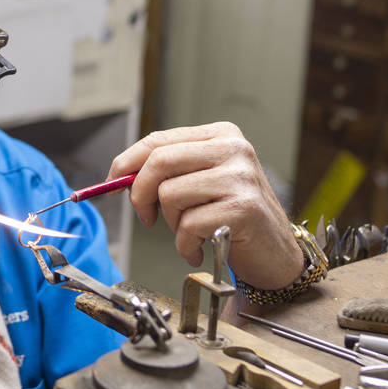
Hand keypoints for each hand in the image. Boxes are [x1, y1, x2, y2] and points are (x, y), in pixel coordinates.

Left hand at [108, 122, 301, 289]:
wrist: (276, 253)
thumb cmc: (232, 218)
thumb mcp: (200, 183)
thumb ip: (166, 173)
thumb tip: (119, 177)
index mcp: (220, 135)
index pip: (158, 140)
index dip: (126, 162)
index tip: (111, 183)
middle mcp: (233, 149)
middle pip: (159, 161)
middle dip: (140, 194)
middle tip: (146, 217)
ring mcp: (241, 177)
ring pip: (170, 194)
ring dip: (171, 223)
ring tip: (191, 232)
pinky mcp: (243, 208)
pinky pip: (188, 225)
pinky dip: (185, 245)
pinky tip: (200, 248)